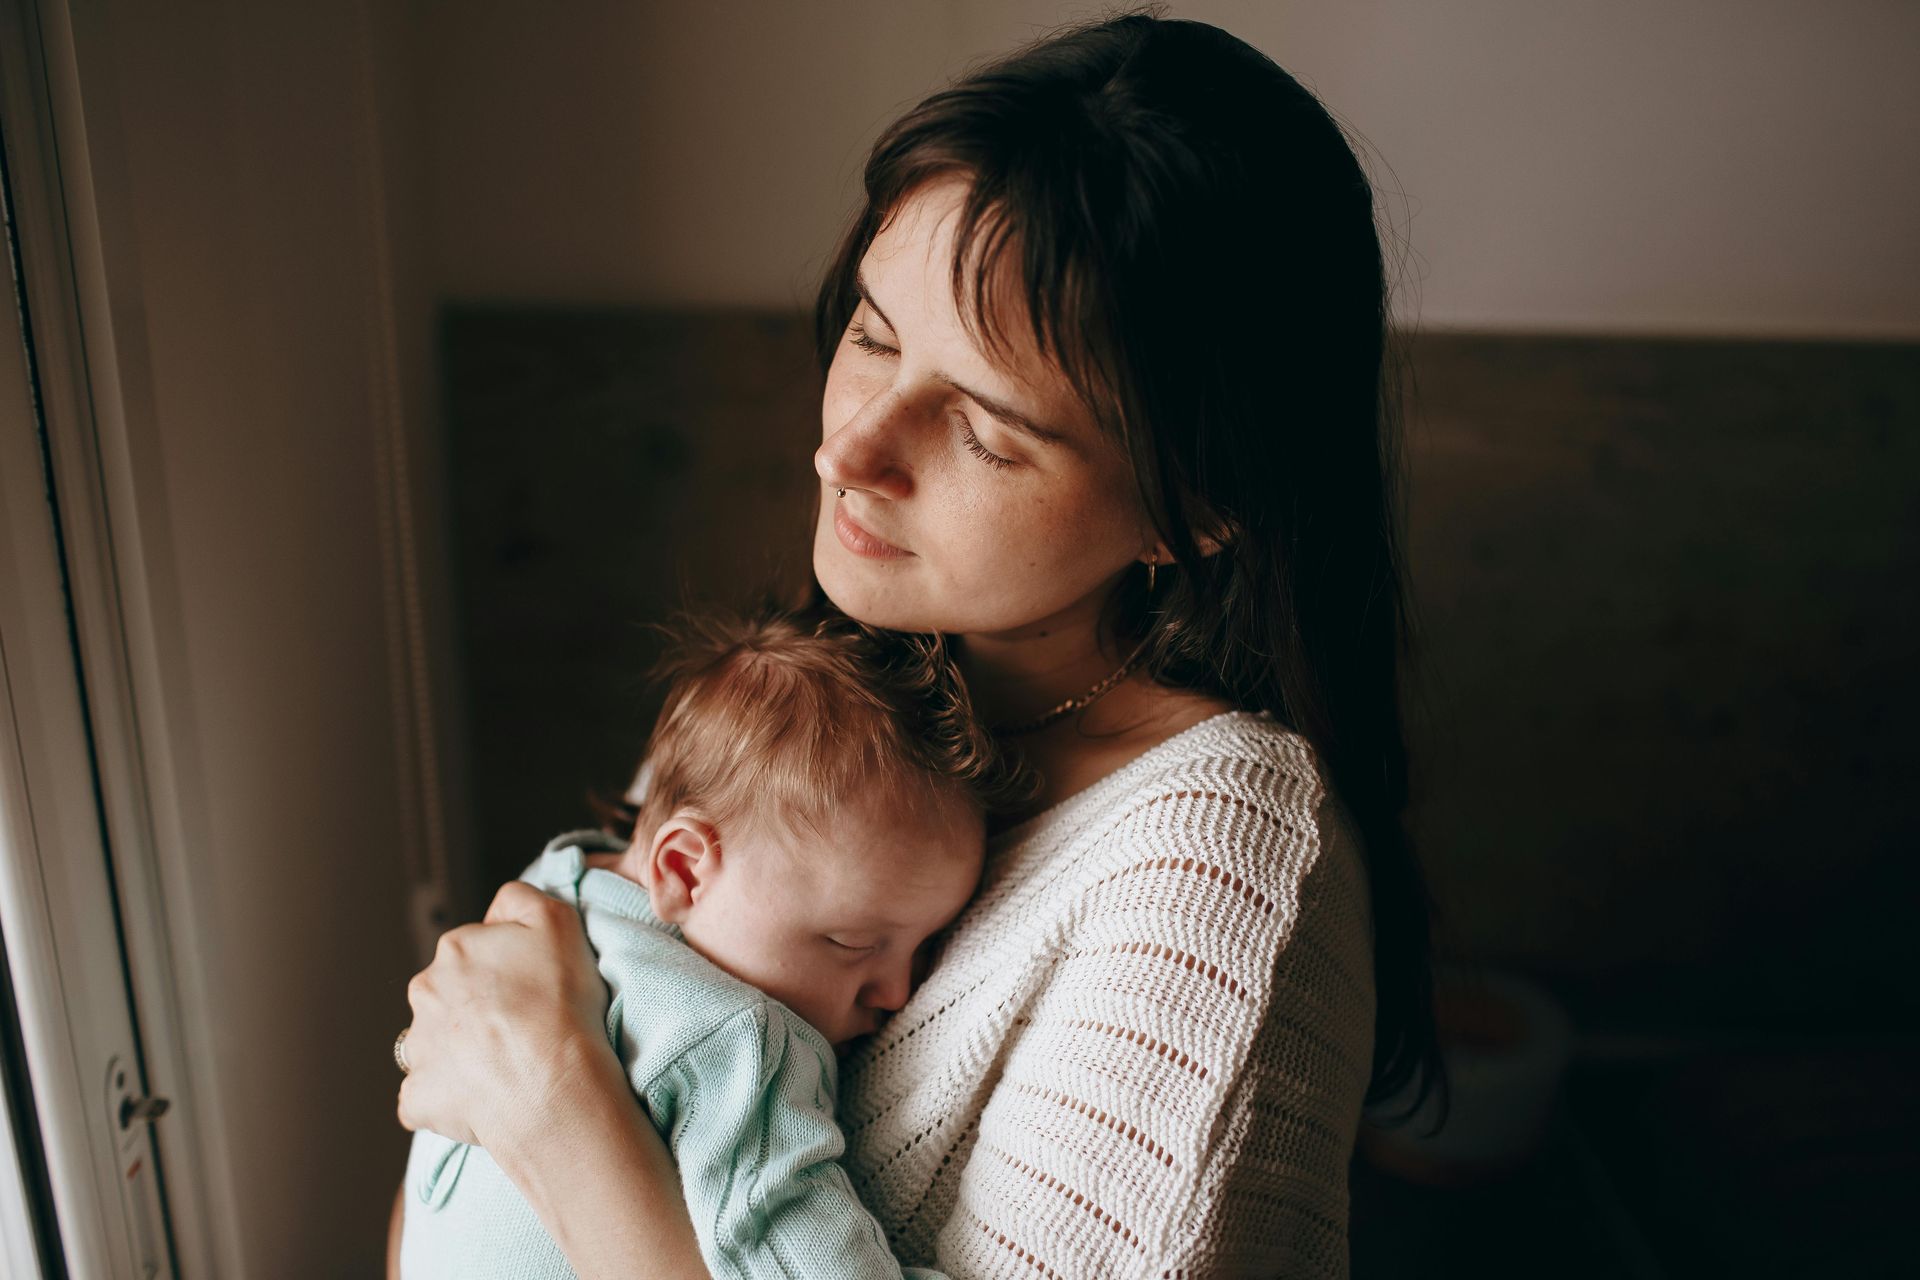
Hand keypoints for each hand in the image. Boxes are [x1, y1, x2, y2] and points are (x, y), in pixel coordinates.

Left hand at [397, 881, 615, 1154]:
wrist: (552, 1086)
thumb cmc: (561, 1007)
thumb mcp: (559, 921)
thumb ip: (522, 898)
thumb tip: (499, 907)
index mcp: (455, 950)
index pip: (473, 952)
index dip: (505, 971)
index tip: (531, 989)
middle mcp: (426, 992)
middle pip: (449, 996)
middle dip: (476, 1009)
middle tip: (521, 1028)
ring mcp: (417, 1048)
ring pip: (436, 1043)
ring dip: (462, 1052)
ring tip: (506, 1066)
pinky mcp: (418, 1096)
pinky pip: (427, 1095)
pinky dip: (450, 1097)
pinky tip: (484, 1098)